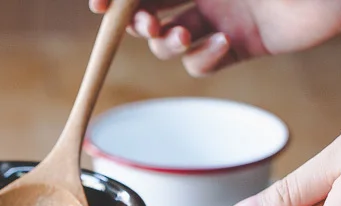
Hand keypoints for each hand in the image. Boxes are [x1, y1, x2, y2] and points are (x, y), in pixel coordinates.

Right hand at [89, 0, 340, 76]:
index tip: (97, 5)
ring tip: (183, 34)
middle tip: (143, 24)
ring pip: (173, 43)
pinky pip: (205, 64)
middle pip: (150, 13)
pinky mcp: (243, 45)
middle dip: (137, 22)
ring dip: (167, 43)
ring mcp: (223, 17)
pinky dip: (204, 59)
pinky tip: (220, 46)